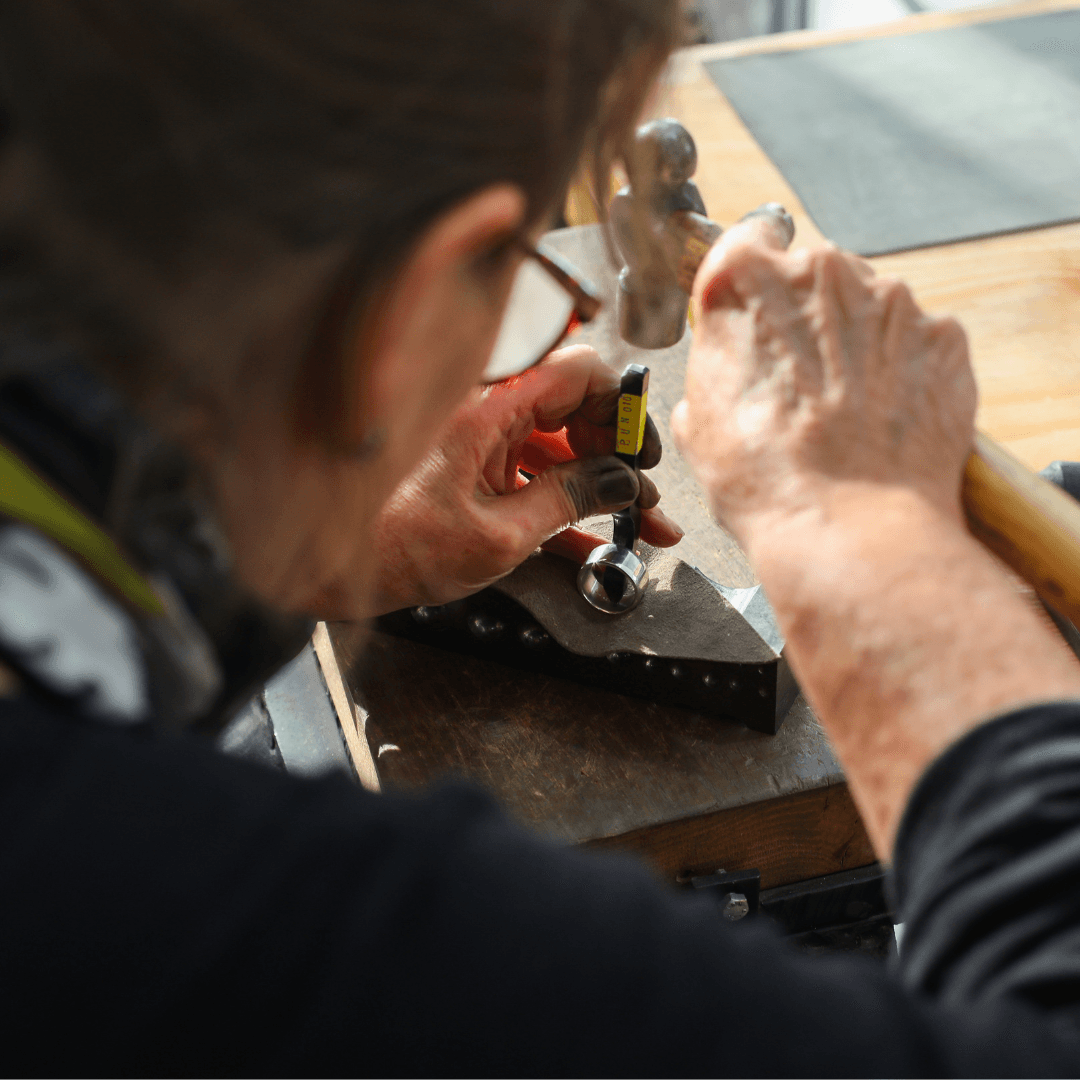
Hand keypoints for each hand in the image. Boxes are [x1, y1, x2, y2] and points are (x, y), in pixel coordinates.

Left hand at [369, 345, 682, 613]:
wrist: (331, 569)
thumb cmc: (395, 546)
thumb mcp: (499, 536)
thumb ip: (568, 501)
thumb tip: (621, 483)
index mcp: (489, 404)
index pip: (580, 373)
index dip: (621, 410)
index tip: (640, 451)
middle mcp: (483, 406)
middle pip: (574, 409)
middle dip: (615, 454)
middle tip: (642, 497)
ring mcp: (476, 436)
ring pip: (556, 444)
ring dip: (597, 484)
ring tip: (637, 523)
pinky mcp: (469, 464)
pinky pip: (529, 470)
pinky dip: (561, 500)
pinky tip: (595, 535)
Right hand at [672, 218, 976, 549]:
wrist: (848, 527)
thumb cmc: (766, 480)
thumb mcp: (697, 422)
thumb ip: (713, 366)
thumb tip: (727, 369)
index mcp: (747, 282)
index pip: (747, 236)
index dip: (751, 272)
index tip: (758, 299)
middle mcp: (821, 274)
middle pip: (813, 273)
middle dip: (806, 316)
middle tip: (798, 381)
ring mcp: (890, 301)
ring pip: (869, 305)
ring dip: (857, 344)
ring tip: (843, 410)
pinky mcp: (942, 336)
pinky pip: (916, 340)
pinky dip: (903, 370)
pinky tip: (882, 417)